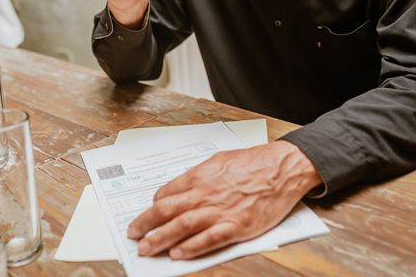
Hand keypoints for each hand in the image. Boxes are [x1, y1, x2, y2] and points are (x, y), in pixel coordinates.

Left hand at [127, 141, 321, 259]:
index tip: (148, 215)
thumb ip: (199, 175)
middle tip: (133, 234)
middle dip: (146, 224)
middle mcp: (205, 193)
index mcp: (200, 176)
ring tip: (147, 249)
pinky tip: (178, 254)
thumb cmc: (253, 162)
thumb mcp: (219, 161)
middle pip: (167, 210)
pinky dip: (191, 248)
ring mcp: (220, 211)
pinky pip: (209, 239)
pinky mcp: (237, 226)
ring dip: (161, 239)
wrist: (281, 168)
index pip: (167, 193)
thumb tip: (182, 187)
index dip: (153, 206)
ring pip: (182, 226)